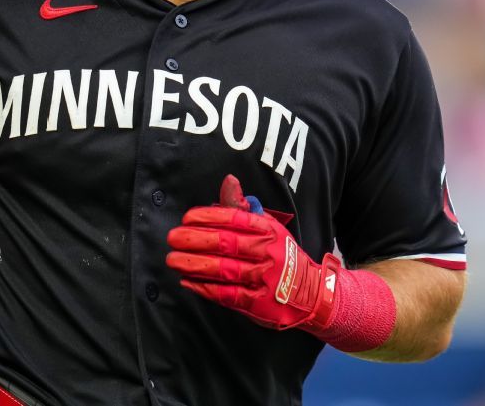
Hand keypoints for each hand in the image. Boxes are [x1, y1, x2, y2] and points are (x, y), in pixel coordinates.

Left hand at [166, 175, 340, 332]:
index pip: (235, 219)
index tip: (187, 218)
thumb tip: (228, 181)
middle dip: (195, 239)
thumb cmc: (281, 255)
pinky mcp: (259, 303)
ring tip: (173, 259)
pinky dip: (206, 288)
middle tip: (173, 237)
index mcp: (268, 230)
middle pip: (226, 243)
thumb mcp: (269, 227)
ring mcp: (264, 279)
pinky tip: (188, 281)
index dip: (209, 217)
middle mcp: (267, 252)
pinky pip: (228, 294)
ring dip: (195, 264)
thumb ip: (244, 208)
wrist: (311, 292)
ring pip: (224, 269)